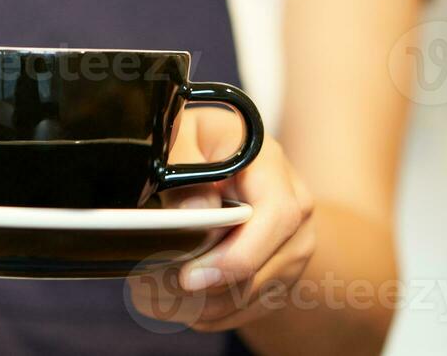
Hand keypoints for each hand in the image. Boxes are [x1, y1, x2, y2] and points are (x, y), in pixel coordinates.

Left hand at [129, 109, 315, 332]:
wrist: (223, 150)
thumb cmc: (197, 139)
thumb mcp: (181, 133)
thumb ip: (185, 164)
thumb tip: (197, 212)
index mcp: (271, 165)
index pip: (276, 216)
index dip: (236, 255)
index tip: (189, 277)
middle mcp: (296, 206)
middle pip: (266, 266)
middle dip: (208, 290)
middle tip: (150, 295)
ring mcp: (294, 242)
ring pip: (256, 294)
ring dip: (204, 307)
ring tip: (150, 300)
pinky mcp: (282, 268)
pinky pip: (252, 305)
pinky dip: (212, 313)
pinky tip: (175, 306)